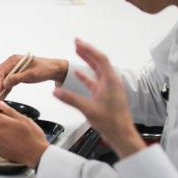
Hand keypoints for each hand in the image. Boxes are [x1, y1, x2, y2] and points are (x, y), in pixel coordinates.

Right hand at [0, 54, 68, 98]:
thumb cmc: (45, 69)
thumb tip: (4, 84)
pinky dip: (3, 88)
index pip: (0, 72)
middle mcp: (11, 62)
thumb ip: (17, 78)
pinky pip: (6, 80)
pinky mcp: (15, 73)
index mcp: (14, 60)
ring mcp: (12, 67)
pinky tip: (3, 95)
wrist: (54, 69)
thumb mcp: (31, 74)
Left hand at [0, 101, 49, 168]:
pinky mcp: (0, 151)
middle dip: (2, 122)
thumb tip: (0, 104)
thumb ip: (9, 110)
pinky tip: (15, 143)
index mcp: (2, 122)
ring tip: (17, 136)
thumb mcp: (24, 119)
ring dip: (4, 132)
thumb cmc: (33, 136)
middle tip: (15, 125)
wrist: (37, 154)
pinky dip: (5, 143)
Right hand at [53, 38, 144, 158]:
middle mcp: (111, 82)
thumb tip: (55, 91)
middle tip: (76, 43)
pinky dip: (86, 76)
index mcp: (111, 82)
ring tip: (77, 52)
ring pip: (96, 71)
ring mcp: (109, 89)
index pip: (100, 59)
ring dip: (87, 61)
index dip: (89, 49)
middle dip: (87, 52)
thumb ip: (71, 99)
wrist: (121, 135)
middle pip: (99, 62)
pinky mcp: (105, 95)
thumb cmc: (111, 122)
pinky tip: (78, 74)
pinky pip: (94, 81)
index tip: (78, 42)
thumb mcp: (88, 109)